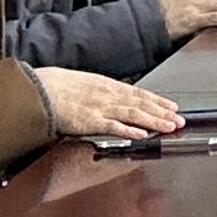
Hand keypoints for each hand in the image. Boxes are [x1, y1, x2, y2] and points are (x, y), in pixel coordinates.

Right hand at [37, 68, 184, 137]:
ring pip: (133, 115)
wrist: (38, 89)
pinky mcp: (90, 121)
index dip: (157, 100)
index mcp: (106, 85)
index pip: (138, 93)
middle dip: (162, 112)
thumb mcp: (83, 83)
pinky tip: (144, 134)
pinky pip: (114, 127)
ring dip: (154, 121)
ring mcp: (100, 108)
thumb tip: (109, 96)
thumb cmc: (55, 86)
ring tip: (170, 127)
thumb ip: (98, 91)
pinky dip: (130, 130)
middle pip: (141, 104)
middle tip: (179, 119)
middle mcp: (107, 95)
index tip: (171, 106)